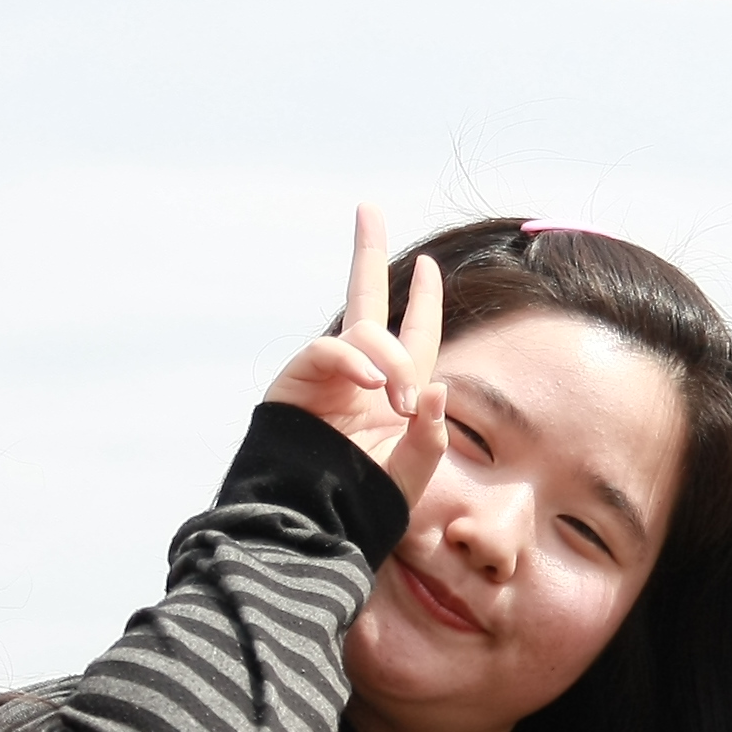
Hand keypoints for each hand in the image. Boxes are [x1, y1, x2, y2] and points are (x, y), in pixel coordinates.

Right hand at [264, 207, 448, 503]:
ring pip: (363, 333)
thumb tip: (436, 388)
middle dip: (366, 252)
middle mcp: (359, 373)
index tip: (430, 264)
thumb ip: (430, 436)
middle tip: (367, 208)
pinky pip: (327, 350)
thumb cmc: (363, 504)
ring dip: (390, 360)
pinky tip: (372, 382)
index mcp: (392, 391)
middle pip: (365, 299)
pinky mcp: (296, 381)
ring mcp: (326, 375)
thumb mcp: (411, 474)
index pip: (414, 334)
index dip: (423, 300)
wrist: (311, 524)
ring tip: (397, 399)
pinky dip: (353, 360)